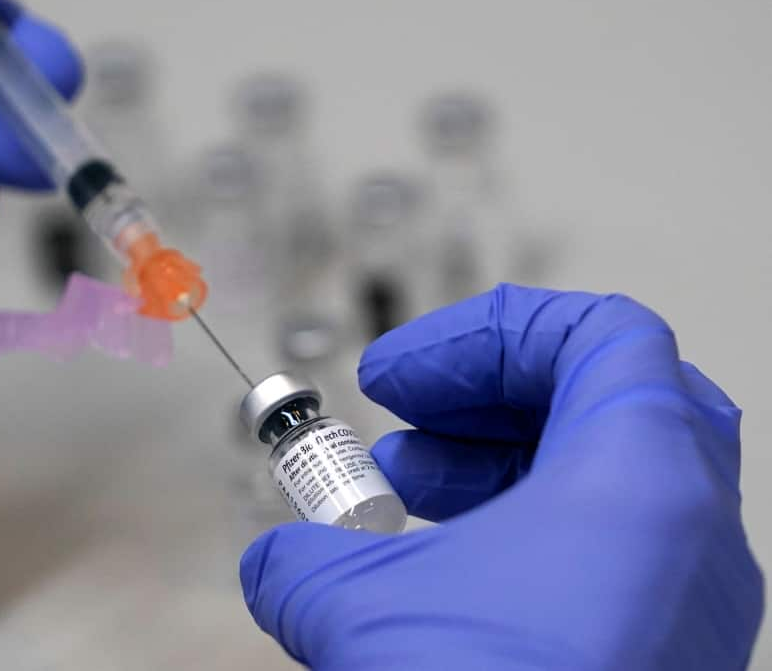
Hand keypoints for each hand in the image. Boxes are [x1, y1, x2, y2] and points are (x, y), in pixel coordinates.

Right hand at [241, 285, 763, 669]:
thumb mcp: (360, 611)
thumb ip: (305, 560)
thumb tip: (280, 563)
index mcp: (642, 482)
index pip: (597, 334)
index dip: (484, 334)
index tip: (403, 373)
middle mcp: (691, 538)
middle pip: (608, 395)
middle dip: (489, 396)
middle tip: (407, 421)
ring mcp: (688, 603)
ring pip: (609, 478)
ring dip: (498, 466)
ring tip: (406, 498)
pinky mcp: (665, 658)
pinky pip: (609, 553)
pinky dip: (526, 534)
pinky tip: (444, 574)